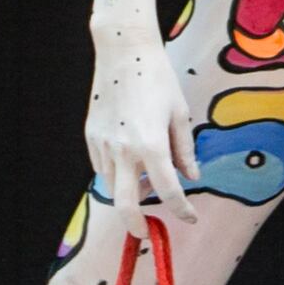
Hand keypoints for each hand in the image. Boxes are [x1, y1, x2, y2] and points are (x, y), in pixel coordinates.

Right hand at [83, 26, 203, 224]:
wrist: (124, 51)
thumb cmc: (157, 78)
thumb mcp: (180, 114)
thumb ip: (185, 150)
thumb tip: (192, 176)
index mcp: (152, 145)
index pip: (168, 191)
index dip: (181, 209)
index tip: (189, 216)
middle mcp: (124, 150)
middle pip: (126, 204)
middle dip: (135, 225)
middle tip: (144, 233)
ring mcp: (104, 144)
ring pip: (112, 185)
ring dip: (128, 190)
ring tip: (144, 177)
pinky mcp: (91, 136)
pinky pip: (101, 166)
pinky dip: (115, 172)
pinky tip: (127, 158)